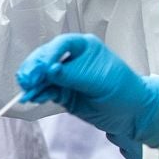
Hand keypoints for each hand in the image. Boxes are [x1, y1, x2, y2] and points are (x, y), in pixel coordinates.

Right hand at [15, 34, 158, 154]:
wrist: (132, 113)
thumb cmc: (123, 90)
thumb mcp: (99, 80)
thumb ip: (72, 74)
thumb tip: (48, 70)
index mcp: (84, 47)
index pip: (61, 45)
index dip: (48, 55)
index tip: (41, 69)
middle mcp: (72, 58)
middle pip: (46, 59)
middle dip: (34, 69)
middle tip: (26, 81)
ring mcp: (66, 76)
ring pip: (42, 76)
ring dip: (33, 83)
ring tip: (26, 93)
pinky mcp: (63, 92)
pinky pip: (46, 90)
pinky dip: (38, 94)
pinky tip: (32, 98)